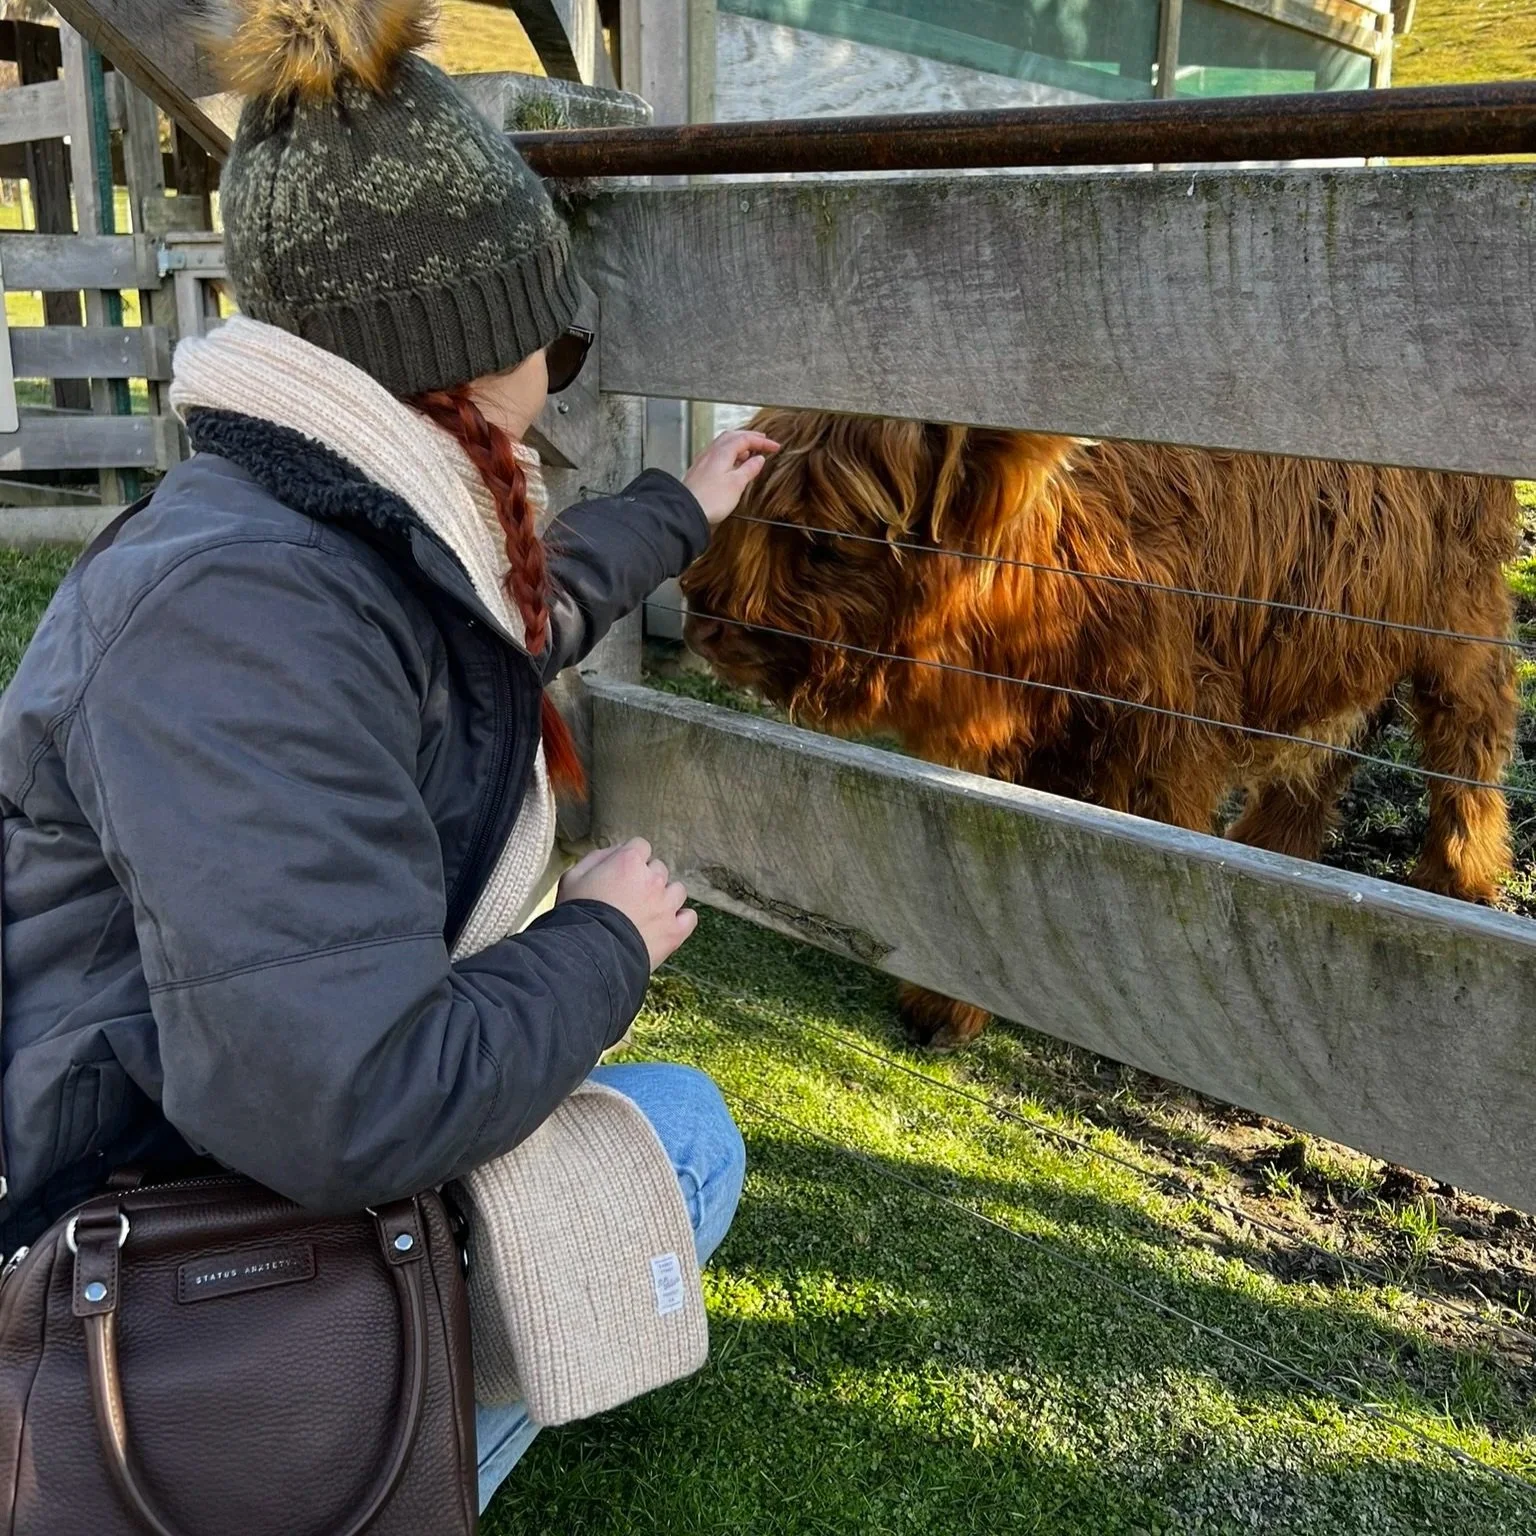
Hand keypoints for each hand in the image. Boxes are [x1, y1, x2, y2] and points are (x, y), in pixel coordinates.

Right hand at [557, 838, 696, 968]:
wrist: (589, 955)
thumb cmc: (577, 914)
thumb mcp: (572, 878)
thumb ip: (595, 858)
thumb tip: (613, 852)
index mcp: (629, 862)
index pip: (640, 846)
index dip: (630, 858)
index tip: (621, 871)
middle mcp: (653, 879)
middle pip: (658, 868)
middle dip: (645, 878)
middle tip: (629, 896)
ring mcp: (666, 905)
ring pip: (677, 890)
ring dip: (665, 896)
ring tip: (648, 911)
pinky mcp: (674, 931)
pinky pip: (689, 917)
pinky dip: (681, 919)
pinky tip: (667, 925)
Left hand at [683, 430, 780, 526]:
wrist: (686, 510)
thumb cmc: (710, 499)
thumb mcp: (737, 484)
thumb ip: (749, 469)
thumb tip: (759, 460)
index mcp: (723, 452)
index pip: (746, 439)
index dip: (762, 441)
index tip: (775, 447)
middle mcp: (712, 452)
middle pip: (733, 436)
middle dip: (750, 437)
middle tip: (763, 441)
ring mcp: (704, 460)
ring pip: (723, 444)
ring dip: (739, 444)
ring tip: (750, 452)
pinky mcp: (700, 470)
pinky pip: (717, 454)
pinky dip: (729, 453)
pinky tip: (732, 464)